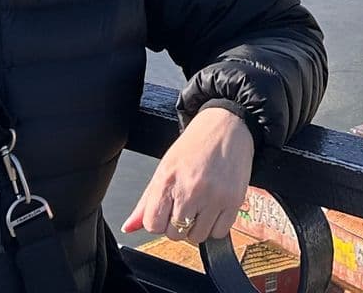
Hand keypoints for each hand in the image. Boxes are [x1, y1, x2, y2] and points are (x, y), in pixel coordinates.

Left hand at [122, 106, 254, 244]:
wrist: (228, 126)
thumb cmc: (195, 145)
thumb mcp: (165, 167)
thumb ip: (147, 201)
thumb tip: (129, 227)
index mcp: (168, 180)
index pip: (152, 224)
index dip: (157, 221)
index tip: (166, 211)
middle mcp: (190, 190)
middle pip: (175, 234)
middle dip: (177, 225)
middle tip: (185, 205)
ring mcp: (213, 197)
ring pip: (197, 236)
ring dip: (197, 227)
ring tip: (201, 206)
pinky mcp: (233, 200)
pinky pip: (219, 232)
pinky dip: (215, 226)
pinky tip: (214, 208)